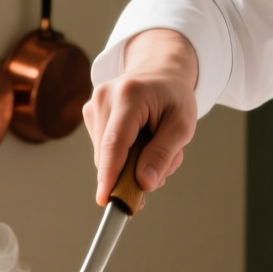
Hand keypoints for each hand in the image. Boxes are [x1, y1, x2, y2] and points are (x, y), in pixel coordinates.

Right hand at [84, 29, 199, 206]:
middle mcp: (104, 98)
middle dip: (134, 172)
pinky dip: (124, 156)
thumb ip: (163, 154)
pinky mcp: (90, 114)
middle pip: (110, 155)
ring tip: (155, 144)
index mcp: (129, 96)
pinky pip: (105, 151)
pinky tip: (141, 142)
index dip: (109, 174)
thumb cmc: (174, 97)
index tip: (105, 199)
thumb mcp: (182, 125)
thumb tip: (144, 183)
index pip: (114, 142)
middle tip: (166, 164)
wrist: (160, 73)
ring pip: (106, 157)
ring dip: (132, 164)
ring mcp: (93, 105)